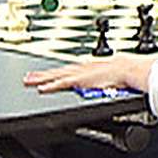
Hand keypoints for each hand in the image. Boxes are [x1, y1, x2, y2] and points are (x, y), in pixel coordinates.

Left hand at [23, 54, 153, 93]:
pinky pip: (62, 84)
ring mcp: (79, 74)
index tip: (46, 74)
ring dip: (42, 79)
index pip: (68, 71)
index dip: (56, 73)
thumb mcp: (112, 75)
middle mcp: (81, 69)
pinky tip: (42, 89)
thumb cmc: (125, 74)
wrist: (128, 70)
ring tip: (29, 81)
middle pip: (58, 72)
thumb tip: (108, 83)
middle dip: (43, 75)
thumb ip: (105, 79)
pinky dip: (51, 86)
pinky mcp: (80, 80)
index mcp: (89, 68)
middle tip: (28, 77)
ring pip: (56, 76)